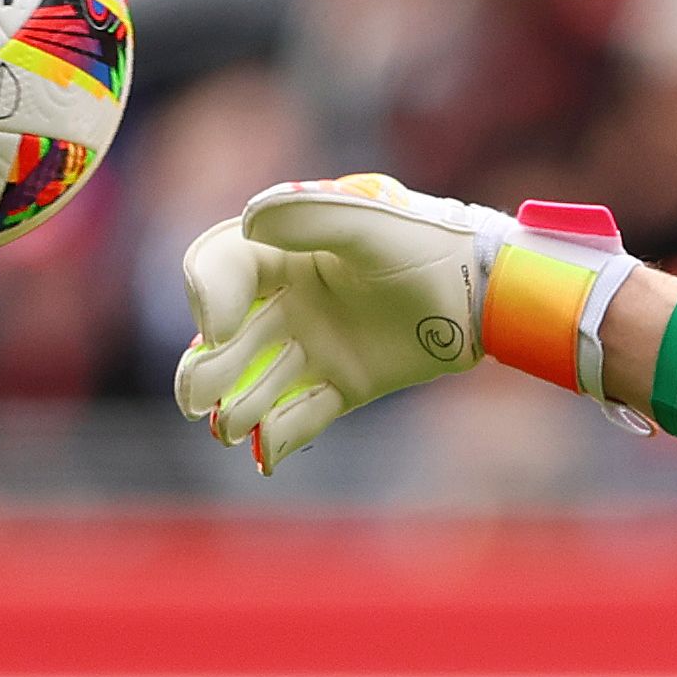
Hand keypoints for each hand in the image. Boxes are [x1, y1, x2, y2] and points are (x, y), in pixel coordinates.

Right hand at [174, 176, 630, 471]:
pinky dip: (279, 439)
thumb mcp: (369, 224)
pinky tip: (264, 458)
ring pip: (257, 384)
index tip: (217, 328)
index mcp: (283, 253)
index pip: (220, 269)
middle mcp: (290, 301)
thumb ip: (311, 218)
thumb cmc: (426, 247)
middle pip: (225, 340)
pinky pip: (301, 417)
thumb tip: (248, 219)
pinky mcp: (345, 385)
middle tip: (194, 399)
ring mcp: (315, 346)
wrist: (482, 293)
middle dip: (204, 371)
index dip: (208, 298)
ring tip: (229, 428)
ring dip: (236, 409)